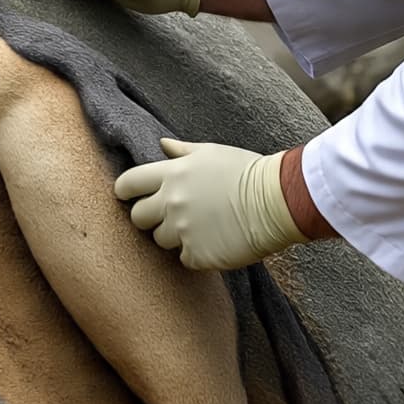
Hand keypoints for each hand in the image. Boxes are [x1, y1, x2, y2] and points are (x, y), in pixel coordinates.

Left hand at [114, 139, 308, 269]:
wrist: (278, 200)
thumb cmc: (247, 171)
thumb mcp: (211, 152)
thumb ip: (181, 151)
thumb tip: (161, 145)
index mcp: (171, 174)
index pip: (127, 184)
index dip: (125, 191)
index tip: (130, 196)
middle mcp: (171, 202)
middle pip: (138, 217)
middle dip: (149, 217)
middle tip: (170, 215)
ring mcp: (183, 230)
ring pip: (159, 240)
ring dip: (174, 236)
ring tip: (201, 227)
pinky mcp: (198, 254)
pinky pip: (184, 258)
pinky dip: (196, 253)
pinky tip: (215, 241)